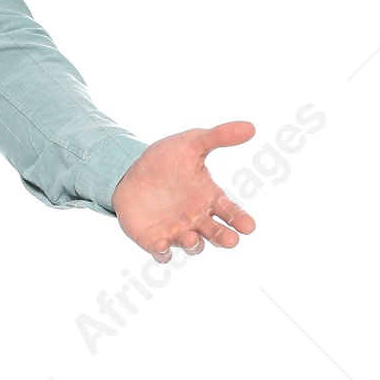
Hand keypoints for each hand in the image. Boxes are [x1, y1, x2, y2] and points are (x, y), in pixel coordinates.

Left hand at [112, 121, 255, 260]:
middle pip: (215, 233)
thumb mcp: (192, 143)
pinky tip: (162, 246)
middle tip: (231, 241)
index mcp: (209, 197)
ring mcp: (175, 231)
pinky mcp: (153, 239)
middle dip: (223, 238)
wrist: (128, 170)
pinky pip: (161, 252)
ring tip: (191, 237)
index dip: (240, 219)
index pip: (230, 211)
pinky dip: (163, 252)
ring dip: (193, 245)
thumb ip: (219, 137)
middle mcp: (196, 218)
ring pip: (191, 245)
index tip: (249, 227)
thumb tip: (251, 127)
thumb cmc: (165, 159)